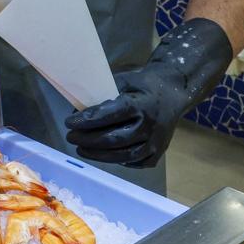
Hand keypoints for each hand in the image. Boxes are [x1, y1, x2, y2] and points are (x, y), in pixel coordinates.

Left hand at [64, 18, 232, 167]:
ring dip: (99, 155)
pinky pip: (135, 162)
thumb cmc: (142, 85)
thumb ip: (101, 94)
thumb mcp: (123, 81)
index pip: (110, 115)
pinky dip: (117, 161)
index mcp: (141, 104)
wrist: (173, 93)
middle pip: (114, 139)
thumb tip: (76, 110)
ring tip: (81, 149)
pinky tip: (103, 155)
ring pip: (124, 155)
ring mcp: (156, 142)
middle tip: (71, 137)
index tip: (69, 122)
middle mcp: (150, 126)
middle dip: (88, 140)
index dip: (88, 120)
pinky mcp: (159, 153)